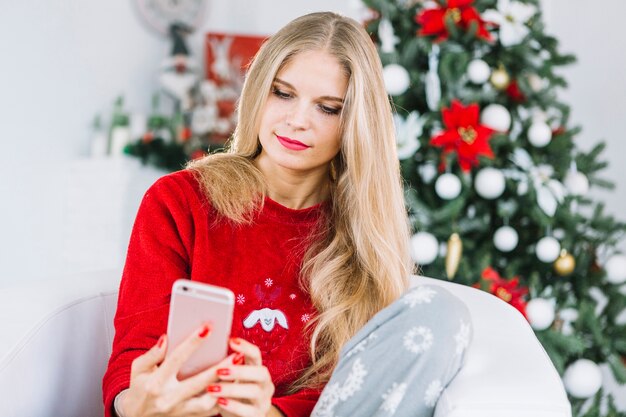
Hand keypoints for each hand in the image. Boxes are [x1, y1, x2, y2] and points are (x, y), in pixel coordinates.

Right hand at [119, 324, 234, 416]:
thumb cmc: (139, 388)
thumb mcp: (138, 369)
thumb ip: (152, 354)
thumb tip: (166, 338)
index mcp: (155, 383)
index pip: (176, 359)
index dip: (192, 343)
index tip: (208, 328)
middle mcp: (167, 398)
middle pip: (198, 383)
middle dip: (219, 368)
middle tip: (237, 354)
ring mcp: (179, 411)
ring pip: (207, 402)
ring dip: (225, 387)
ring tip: (238, 371)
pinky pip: (210, 412)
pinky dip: (223, 399)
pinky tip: (234, 385)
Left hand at [206, 337, 277, 416]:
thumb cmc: (233, 394)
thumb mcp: (231, 380)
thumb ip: (226, 367)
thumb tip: (208, 348)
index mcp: (258, 370)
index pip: (256, 354)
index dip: (245, 347)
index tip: (231, 340)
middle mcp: (265, 384)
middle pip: (261, 372)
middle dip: (240, 370)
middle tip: (219, 370)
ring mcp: (264, 401)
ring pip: (254, 391)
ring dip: (232, 388)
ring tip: (213, 389)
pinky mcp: (258, 416)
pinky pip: (248, 411)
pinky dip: (234, 406)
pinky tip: (220, 403)